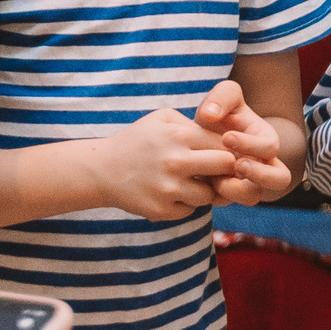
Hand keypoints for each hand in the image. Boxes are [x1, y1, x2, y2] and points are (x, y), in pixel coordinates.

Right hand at [90, 108, 237, 220]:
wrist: (100, 170)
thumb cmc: (137, 141)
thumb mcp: (162, 119)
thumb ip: (194, 123)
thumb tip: (228, 137)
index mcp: (179, 135)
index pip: (226, 145)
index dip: (229, 150)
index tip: (223, 155)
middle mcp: (176, 161)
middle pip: (226, 167)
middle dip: (224, 170)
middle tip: (214, 171)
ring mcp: (168, 188)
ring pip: (210, 194)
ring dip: (204, 190)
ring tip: (189, 182)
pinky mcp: (161, 210)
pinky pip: (190, 210)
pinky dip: (185, 204)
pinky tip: (171, 193)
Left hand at [193, 78, 292, 204]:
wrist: (200, 131)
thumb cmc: (219, 112)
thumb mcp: (224, 96)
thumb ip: (222, 96)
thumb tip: (211, 115)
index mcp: (264, 140)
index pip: (271, 147)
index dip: (251, 144)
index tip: (227, 137)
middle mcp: (262, 164)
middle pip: (281, 179)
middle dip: (260, 174)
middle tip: (238, 164)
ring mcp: (247, 181)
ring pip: (254, 197)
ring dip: (236, 191)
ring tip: (216, 179)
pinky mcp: (228, 192)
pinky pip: (227, 202)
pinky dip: (215, 196)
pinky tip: (201, 182)